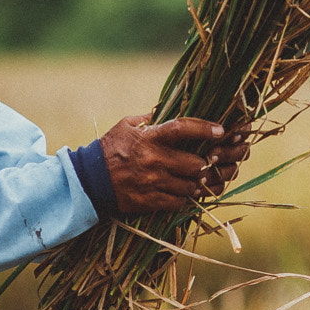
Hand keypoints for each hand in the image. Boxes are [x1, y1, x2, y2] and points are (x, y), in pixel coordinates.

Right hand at [98, 115, 250, 215]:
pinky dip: (185, 197)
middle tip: (209, 161)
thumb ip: (151, 118)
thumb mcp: (127, 126)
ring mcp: (153, 183)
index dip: (205, 129)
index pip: (182, 129)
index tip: (221, 130)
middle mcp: (153, 160)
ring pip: (191, 186)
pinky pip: (179, 202)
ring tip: (198, 177)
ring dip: (198, 182)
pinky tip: (184, 191)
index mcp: (149, 138)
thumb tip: (170, 107)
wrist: (89, 180)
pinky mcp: (150, 201)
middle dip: (206, 163)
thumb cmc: (110, 148)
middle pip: (195, 164)